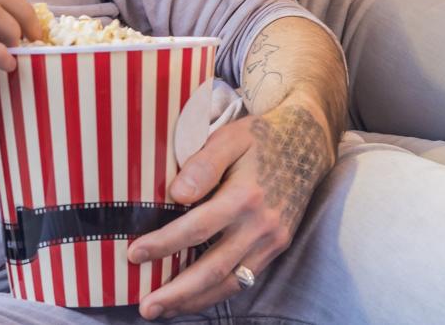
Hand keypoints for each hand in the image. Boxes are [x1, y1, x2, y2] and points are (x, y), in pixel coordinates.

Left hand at [128, 99, 336, 320]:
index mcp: (245, 196)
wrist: (309, 142)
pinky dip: (218, 292)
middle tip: (147, 306)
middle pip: (213, 268)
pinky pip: (245, 278)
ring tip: (165, 310)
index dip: (164, 245)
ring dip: (196, 300)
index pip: (196, 229)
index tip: (135, 255)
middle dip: (177, 292)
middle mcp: (261, 225)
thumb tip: (177, 195)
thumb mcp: (231, 136)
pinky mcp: (277, 247)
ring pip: (230, 282)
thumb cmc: (261, 137)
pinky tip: (196, 296)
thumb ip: (204, 164)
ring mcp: (272, 240)